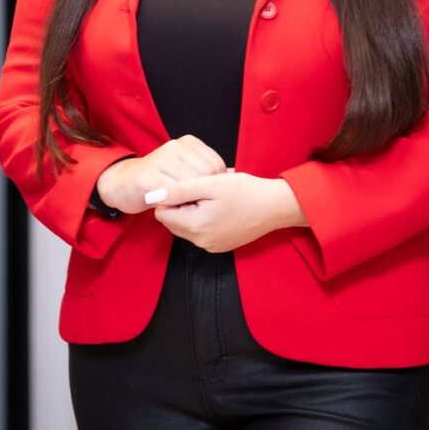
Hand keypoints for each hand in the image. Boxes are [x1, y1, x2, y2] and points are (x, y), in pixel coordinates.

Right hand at [95, 135, 225, 214]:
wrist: (124, 184)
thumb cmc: (160, 180)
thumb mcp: (184, 170)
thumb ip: (205, 172)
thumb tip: (234, 177)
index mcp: (188, 142)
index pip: (216, 164)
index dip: (217, 185)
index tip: (210, 197)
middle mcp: (175, 146)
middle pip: (206, 174)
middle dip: (205, 194)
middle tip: (198, 206)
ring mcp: (161, 158)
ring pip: (190, 184)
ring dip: (191, 201)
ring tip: (186, 208)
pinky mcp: (148, 175)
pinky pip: (171, 193)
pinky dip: (176, 205)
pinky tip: (174, 208)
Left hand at [149, 171, 284, 251]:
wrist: (275, 207)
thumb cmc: (246, 191)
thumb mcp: (211, 183)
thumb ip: (179, 189)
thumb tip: (153, 194)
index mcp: (196, 226)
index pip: (162, 213)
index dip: (170, 195)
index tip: (187, 184)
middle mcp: (201, 242)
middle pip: (172, 222)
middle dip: (179, 204)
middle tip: (200, 188)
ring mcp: (211, 246)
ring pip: (186, 226)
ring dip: (191, 210)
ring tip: (211, 195)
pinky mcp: (220, 245)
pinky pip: (200, 232)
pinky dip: (202, 218)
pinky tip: (218, 205)